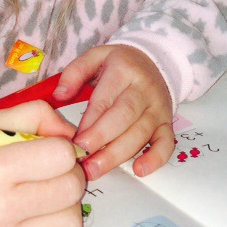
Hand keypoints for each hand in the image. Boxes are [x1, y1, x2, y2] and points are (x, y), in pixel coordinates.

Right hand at [0, 101, 85, 226]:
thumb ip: (38, 116)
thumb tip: (72, 138)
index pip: (61, 157)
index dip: (60, 147)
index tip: (46, 148)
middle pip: (71, 190)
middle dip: (68, 173)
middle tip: (49, 170)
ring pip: (72, 225)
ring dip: (65, 206)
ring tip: (44, 194)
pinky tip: (34, 216)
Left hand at [53, 45, 174, 180]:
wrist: (154, 61)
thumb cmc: (119, 64)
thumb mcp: (95, 56)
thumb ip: (75, 72)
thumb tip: (59, 95)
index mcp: (123, 71)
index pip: (105, 100)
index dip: (89, 123)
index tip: (74, 142)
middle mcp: (143, 89)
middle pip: (124, 117)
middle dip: (101, 139)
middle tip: (82, 157)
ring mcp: (157, 107)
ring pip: (141, 133)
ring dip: (118, 154)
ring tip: (96, 169)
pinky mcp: (166, 122)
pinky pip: (166, 142)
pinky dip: (156, 158)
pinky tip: (139, 170)